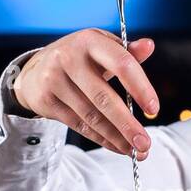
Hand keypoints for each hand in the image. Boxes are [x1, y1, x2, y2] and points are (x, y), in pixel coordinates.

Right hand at [12, 28, 158, 157]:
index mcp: (90, 41)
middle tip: (145, 143)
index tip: (153, 109)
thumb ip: (127, 52)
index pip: (121, 64)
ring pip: (91, 116)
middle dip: (127, 124)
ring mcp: (54, 79)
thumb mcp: (100, 48)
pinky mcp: (46, 100)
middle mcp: (69, 58)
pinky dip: (101, 138)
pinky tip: (116, 145)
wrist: (36, 69)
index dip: (140, 87)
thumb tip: (149, 46)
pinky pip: (79, 124)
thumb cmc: (79, 58)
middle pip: (104, 97)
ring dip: (116, 137)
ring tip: (134, 150)